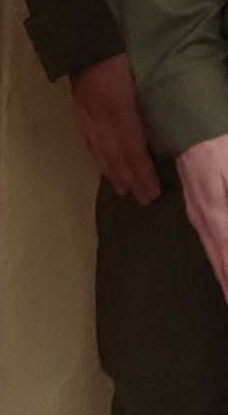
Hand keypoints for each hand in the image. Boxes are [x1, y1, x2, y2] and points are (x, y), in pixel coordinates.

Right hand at [72, 55, 159, 208]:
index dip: (143, 173)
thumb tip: (166, 130)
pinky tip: (102, 163)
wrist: (86, 26)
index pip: (132, 148)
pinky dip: (95, 154)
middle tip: (143, 199)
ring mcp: (84, 109)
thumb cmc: (123, 44)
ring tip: (122, 189)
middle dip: (129, 178)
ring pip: (98, 148)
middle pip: (114, 154)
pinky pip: (87, 136)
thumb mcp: (145, 70)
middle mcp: (98, 113)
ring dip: (111, 172)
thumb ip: (152, 100)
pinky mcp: (78, 103)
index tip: (154, 192)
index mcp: (117, 106)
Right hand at [182, 136, 227, 299]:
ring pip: (214, 252)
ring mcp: (199, 213)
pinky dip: (218, 257)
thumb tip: (223, 234)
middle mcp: (205, 220)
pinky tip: (220, 260)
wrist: (190, 122)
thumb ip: (226, 206)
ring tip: (227, 292)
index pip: (226, 258)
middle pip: (219, 261)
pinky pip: (211, 239)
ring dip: (222, 274)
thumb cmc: (218, 144)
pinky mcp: (199, 206)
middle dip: (227, 285)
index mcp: (216, 215)